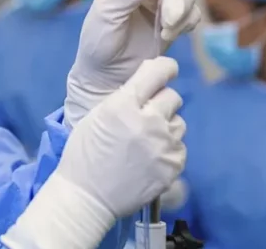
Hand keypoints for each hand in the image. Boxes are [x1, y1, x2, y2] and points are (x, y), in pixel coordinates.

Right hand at [2, 58, 186, 248]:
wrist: (87, 196)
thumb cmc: (85, 153)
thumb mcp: (97, 116)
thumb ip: (124, 98)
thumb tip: (150, 80)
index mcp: (123, 105)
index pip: (157, 72)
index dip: (164, 68)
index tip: (167, 70)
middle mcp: (148, 121)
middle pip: (172, 97)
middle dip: (160, 102)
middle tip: (146, 116)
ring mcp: (163, 145)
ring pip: (178, 123)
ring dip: (166, 127)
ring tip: (147, 141)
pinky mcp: (173, 166)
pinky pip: (179, 147)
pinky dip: (168, 150)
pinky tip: (150, 159)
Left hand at [65, 0, 200, 127]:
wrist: (107, 77)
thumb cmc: (98, 43)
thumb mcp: (106, 15)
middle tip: (168, 18)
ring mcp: (161, 3)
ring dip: (181, 12)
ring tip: (166, 30)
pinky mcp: (173, 22)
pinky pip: (192, 13)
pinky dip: (185, 23)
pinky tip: (168, 35)